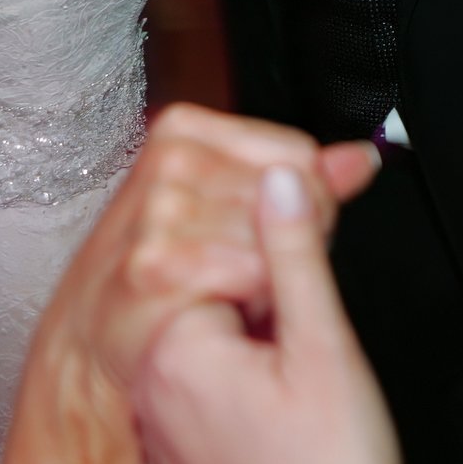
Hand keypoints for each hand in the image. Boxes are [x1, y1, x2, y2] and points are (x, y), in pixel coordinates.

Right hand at [34, 105, 380, 407]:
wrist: (101, 332)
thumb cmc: (169, 268)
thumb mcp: (234, 209)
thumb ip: (304, 182)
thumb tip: (361, 159)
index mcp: (181, 130)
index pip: (298, 154)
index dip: (305, 203)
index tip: (275, 228)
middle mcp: (168, 162)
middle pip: (290, 196)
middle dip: (287, 243)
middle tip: (246, 269)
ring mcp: (159, 211)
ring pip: (274, 236)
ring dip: (269, 278)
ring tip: (229, 289)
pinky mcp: (158, 264)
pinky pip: (251, 274)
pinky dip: (249, 302)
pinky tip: (221, 309)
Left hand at [135, 163, 406, 463]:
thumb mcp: (325, 348)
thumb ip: (296, 255)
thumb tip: (283, 178)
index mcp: (175, 338)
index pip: (215, 231)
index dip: (282, 225)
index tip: (326, 232)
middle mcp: (153, 366)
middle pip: (206, 263)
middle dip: (272, 261)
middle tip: (321, 301)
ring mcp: (163, 400)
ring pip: (210, 307)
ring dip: (264, 301)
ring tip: (308, 348)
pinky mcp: (180, 425)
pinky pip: (209, 353)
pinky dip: (250, 344)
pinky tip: (288, 373)